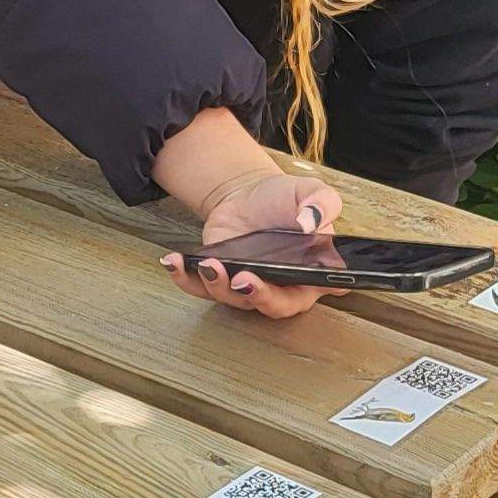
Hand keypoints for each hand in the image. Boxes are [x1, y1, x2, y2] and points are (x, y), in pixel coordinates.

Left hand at [164, 169, 347, 318]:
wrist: (249, 194)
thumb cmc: (285, 199)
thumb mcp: (312, 191)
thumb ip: (323, 203)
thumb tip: (310, 222)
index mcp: (312, 272)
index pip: (316, 290)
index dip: (305, 293)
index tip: (295, 283)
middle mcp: (283, 287)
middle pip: (274, 305)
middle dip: (258, 297)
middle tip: (244, 279)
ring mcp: (249, 286)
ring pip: (235, 300)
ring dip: (218, 286)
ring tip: (207, 264)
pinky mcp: (220, 280)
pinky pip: (202, 288)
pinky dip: (185, 279)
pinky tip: (174, 262)